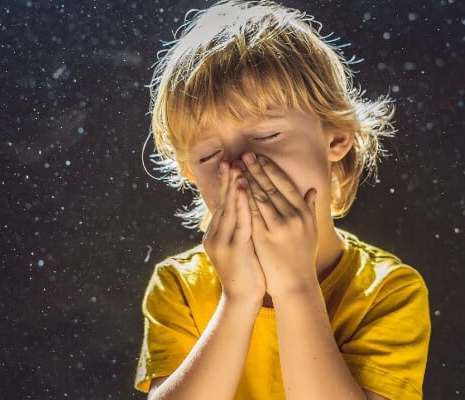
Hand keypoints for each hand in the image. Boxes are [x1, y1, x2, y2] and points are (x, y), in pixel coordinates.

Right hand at [202, 161, 265, 303]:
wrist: (242, 299)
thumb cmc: (247, 272)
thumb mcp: (243, 246)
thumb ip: (243, 227)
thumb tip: (249, 210)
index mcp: (218, 233)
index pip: (223, 204)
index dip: (227, 185)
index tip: (232, 165)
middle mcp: (216, 235)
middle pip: (223, 202)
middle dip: (228, 180)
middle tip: (230, 159)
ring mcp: (222, 242)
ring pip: (228, 209)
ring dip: (233, 187)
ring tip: (237, 168)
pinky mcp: (232, 248)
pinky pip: (238, 222)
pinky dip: (241, 204)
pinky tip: (244, 190)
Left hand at [241, 152, 318, 297]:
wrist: (295, 283)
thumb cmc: (302, 257)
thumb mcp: (311, 230)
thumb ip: (310, 208)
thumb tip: (312, 189)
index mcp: (304, 213)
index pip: (286, 185)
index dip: (272, 170)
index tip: (260, 157)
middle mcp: (294, 217)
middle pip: (271, 188)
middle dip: (256, 170)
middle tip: (244, 155)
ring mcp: (279, 227)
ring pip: (260, 198)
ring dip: (247, 180)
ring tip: (237, 167)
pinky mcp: (265, 238)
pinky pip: (252, 214)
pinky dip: (244, 200)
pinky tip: (235, 189)